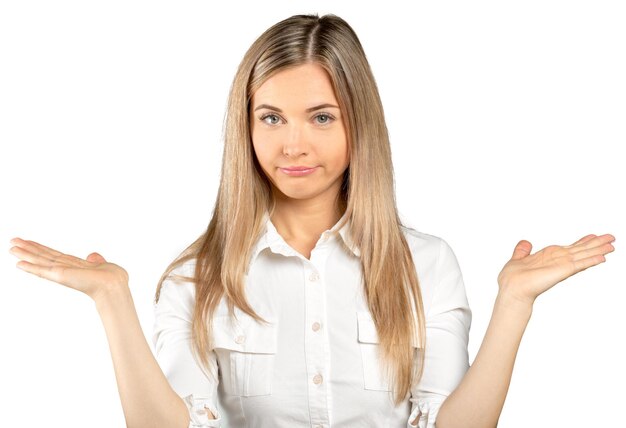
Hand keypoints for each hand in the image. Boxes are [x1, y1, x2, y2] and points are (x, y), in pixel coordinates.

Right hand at [9, 237, 128, 301]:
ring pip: (40, 261)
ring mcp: (61, 272)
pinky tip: (18, 263)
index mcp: (74, 265)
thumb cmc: (113, 279)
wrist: (114, 285)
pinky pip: (42, 270)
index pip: (53, 254)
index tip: (29, 242)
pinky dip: (30, 267)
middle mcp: (65, 268)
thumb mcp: (103, 265)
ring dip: (25, 254)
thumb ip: (96, 260)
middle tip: (12, 240)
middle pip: (43, 256)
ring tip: (11, 247)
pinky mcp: (61, 276)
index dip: (41, 248)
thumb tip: (93, 255)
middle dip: (28, 248)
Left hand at [497, 233, 614, 304]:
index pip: (570, 248)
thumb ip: (522, 251)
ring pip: (584, 256)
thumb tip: (525, 243)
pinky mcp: (562, 271)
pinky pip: (580, 264)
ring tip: (612, 246)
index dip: (582, 242)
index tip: (593, 236)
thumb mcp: (518, 259)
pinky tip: (602, 258)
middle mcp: (558, 261)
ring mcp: (562, 266)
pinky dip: (591, 261)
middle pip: (581, 250)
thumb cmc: (513, 278)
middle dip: (596, 244)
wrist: (512, 288)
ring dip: (598, 250)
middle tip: (612, 237)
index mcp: (550, 257)